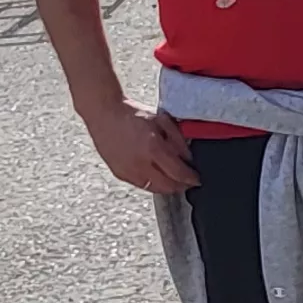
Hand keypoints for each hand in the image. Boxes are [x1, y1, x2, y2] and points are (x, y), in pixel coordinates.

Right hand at [82, 100, 197, 195]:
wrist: (105, 113)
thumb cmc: (131, 114)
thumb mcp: (162, 121)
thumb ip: (178, 140)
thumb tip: (188, 157)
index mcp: (153, 148)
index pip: (178, 173)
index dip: (190, 179)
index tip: (196, 179)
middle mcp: (140, 163)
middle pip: (167, 186)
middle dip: (181, 186)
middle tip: (188, 182)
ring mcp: (128, 171)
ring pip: (154, 189)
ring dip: (167, 187)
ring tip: (174, 180)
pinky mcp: (120, 173)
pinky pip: (140, 185)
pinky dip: (151, 183)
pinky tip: (156, 177)